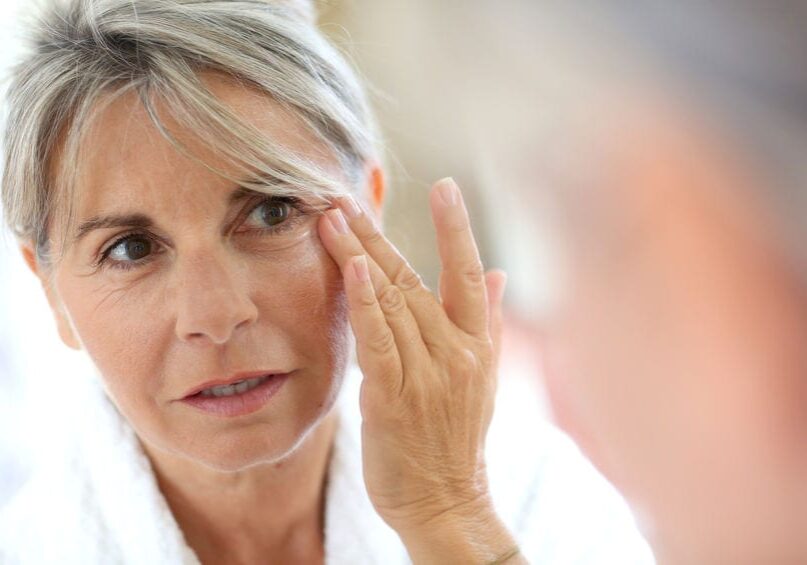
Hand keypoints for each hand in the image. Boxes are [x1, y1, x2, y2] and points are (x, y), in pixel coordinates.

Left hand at [318, 178, 521, 563]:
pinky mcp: (394, 397)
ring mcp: (426, 374)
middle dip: (378, 235)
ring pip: (391, 302)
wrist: (447, 502)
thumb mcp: (483, 378)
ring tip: (332, 219)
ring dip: (360, 255)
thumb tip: (498, 273)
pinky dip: (366, 303)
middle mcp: (455, 353)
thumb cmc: (457, 439)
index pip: (467, 274)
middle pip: (414, 279)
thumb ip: (487, 322)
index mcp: (476, 345)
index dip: (457, 228)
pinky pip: (379, 342)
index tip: (446, 185)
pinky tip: (353, 269)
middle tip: (347, 198)